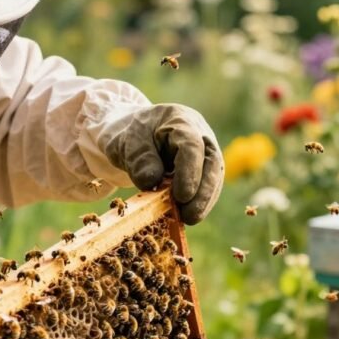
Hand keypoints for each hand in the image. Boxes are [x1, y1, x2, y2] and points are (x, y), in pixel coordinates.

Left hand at [98, 103, 223, 223]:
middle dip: (203, 192)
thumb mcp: (124, 143)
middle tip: (190, 216)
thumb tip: (153, 182)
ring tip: (188, 219)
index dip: (189, 172)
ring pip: (214, 175)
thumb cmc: (129, 136)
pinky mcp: (203, 168)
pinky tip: (188, 215)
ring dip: (204, 200)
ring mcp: (204, 150)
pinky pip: (208, 185)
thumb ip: (137, 158)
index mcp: (179, 119)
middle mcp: (199, 133)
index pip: (191, 145)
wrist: (133, 136)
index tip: (180, 197)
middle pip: (211, 161)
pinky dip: (200, 202)